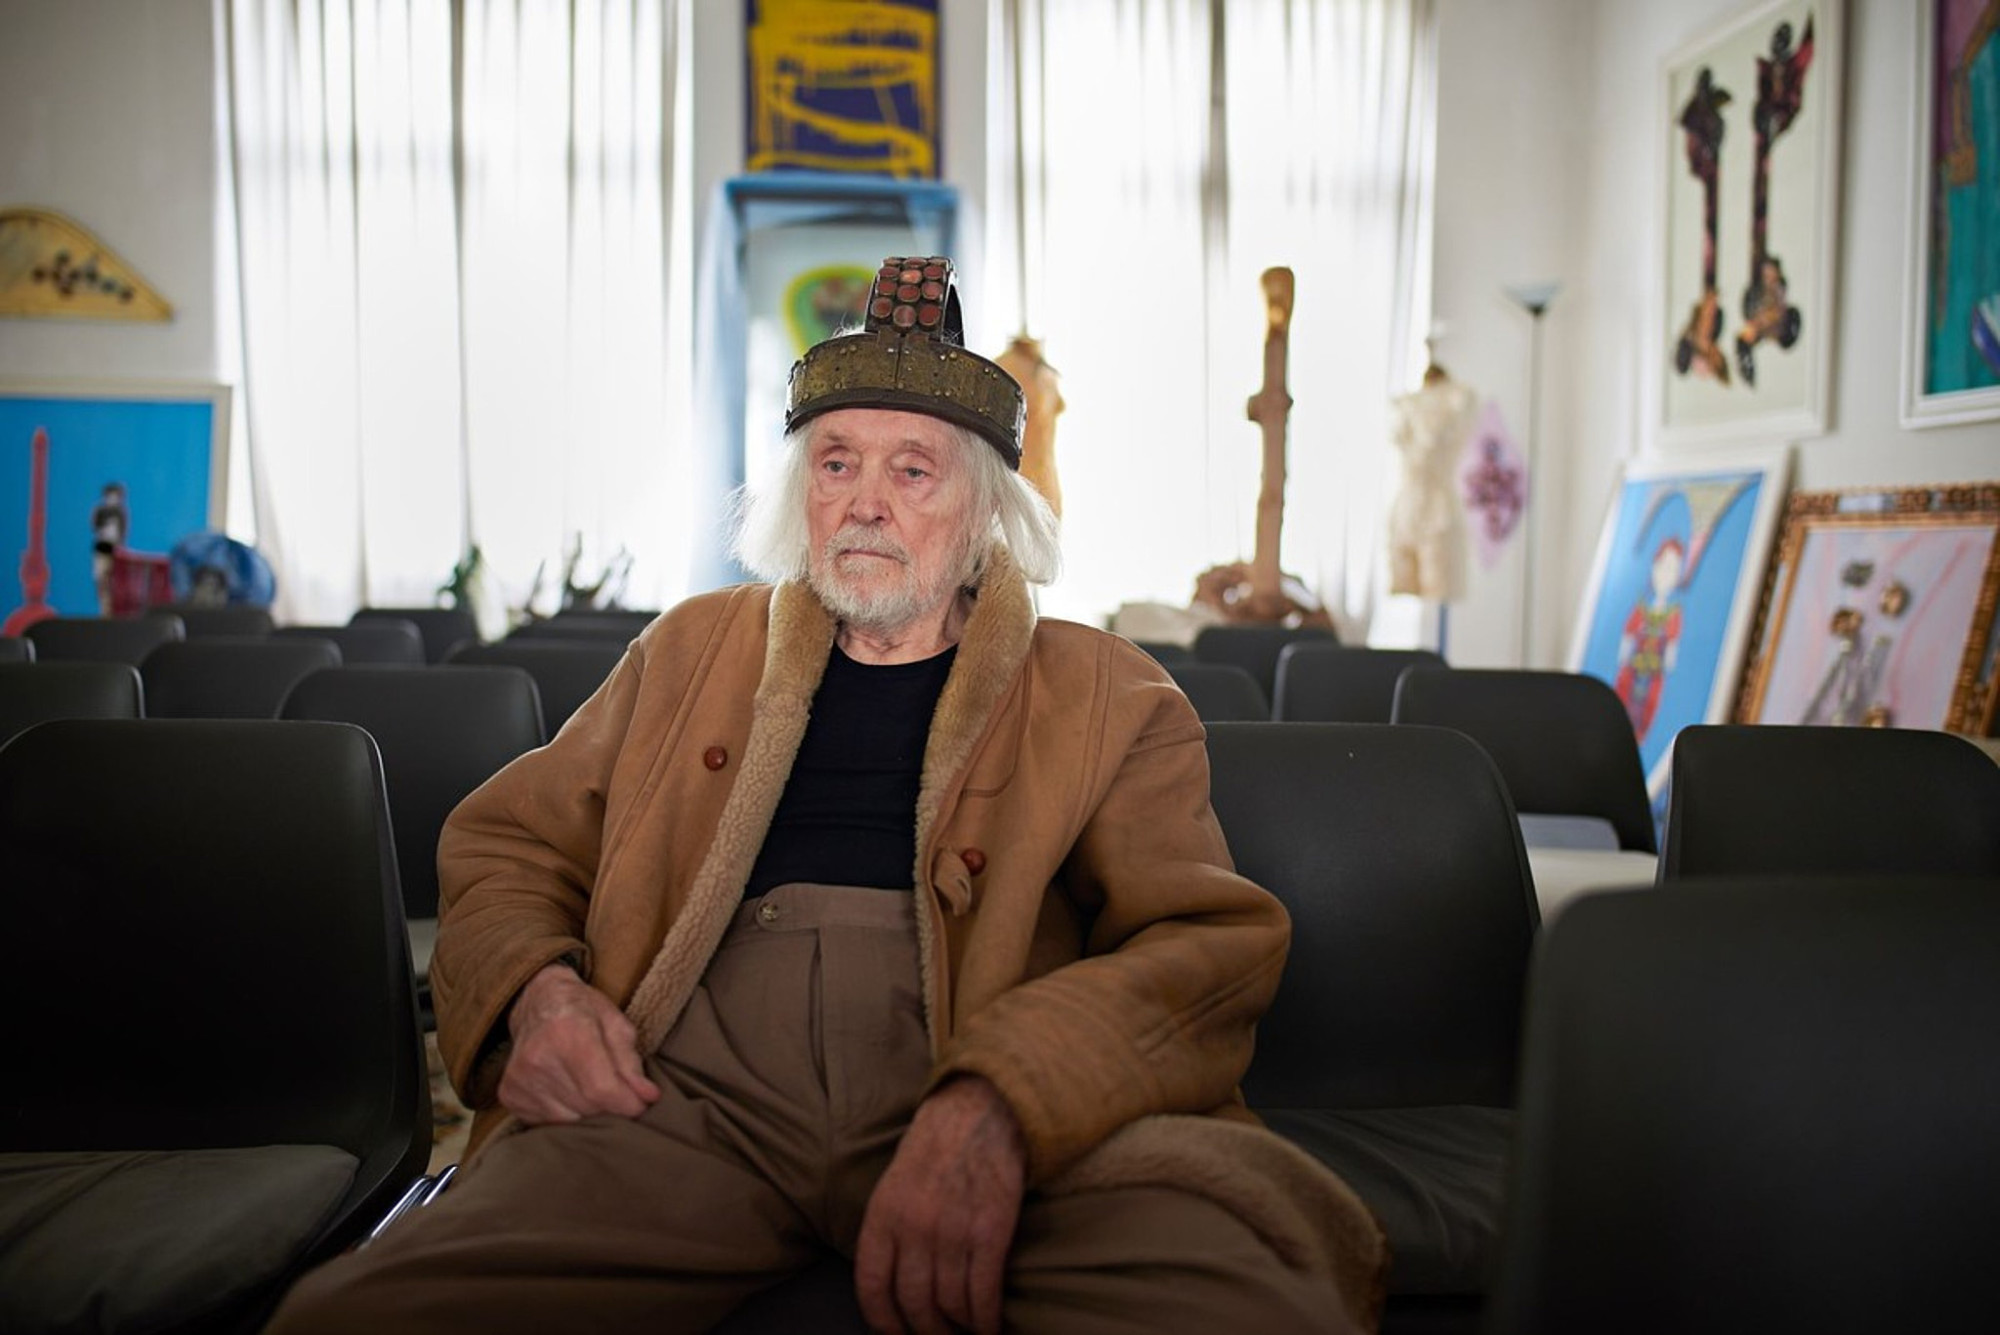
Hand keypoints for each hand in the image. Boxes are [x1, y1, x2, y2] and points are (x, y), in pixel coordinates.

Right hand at [497, 961, 660, 1122]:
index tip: (641, 1105)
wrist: (537, 1002)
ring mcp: (520, 1079)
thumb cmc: (584, 1011)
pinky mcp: (509, 1095)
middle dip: (611, 1107)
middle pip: (587, 1107)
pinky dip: (566, 1114)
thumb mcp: (616, 1024)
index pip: (601, 1089)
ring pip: (569, 1121)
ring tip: (592, 1090)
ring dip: (589, 1113)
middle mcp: (538, 1058)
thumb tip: (648, 1097)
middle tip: (618, 1093)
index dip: (627, 1104)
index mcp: (568, 1034)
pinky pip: (547, 1123)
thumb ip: (631, 1063)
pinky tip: (568, 1092)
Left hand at [855, 1077, 1027, 1334]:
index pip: (872, 1287)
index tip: (897, 1334)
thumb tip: (892, 1284)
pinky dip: (986, 1320)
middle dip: (926, 1331)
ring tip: (964, 1330)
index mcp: (884, 1215)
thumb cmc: (938, 1146)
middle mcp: (914, 1228)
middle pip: (914, 1304)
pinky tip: (989, 1327)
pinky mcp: (990, 1232)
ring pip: (949, 1305)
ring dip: (958, 1328)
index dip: (883, 1322)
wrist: (983, 1110)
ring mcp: (953, 1231)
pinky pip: (983, 1294)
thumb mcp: (895, 1182)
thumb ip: (890, 1230)